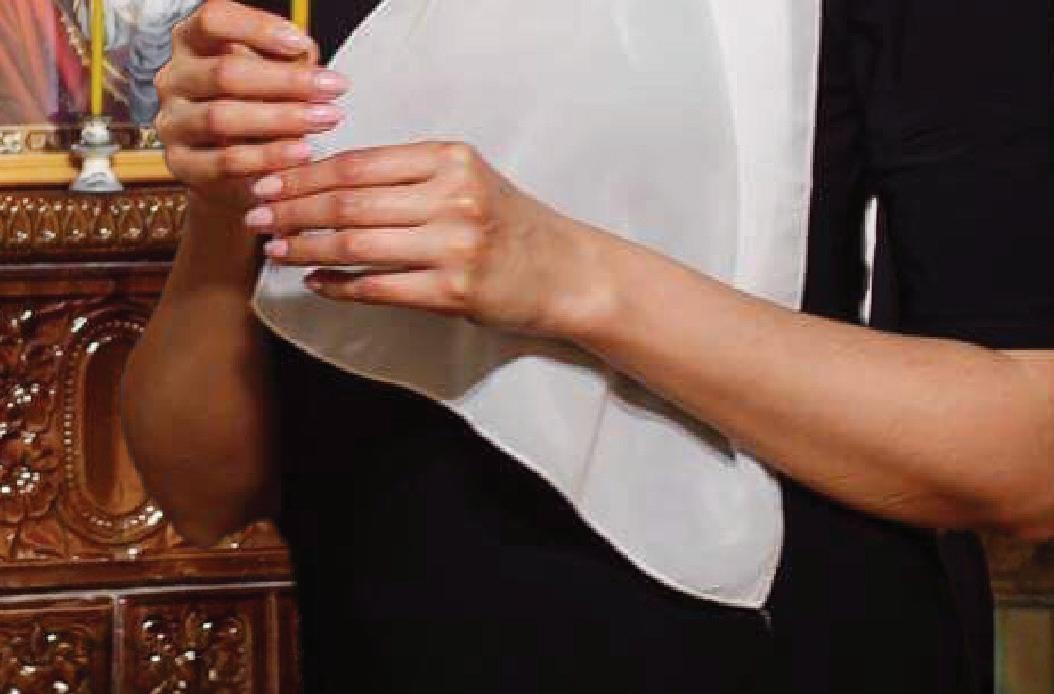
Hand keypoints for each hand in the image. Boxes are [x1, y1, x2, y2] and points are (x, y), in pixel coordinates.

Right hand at [154, 0, 348, 210]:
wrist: (237, 174)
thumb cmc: (258, 114)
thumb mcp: (275, 79)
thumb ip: (288, 61)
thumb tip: (303, 51)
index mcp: (192, 44)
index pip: (213, 19)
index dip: (258, 28)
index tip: (301, 44)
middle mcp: (174, 79)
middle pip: (224, 72)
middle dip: (286, 80)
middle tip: (332, 88)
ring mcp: (173, 123)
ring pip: (222, 117)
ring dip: (282, 118)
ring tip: (325, 119)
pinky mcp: (181, 164)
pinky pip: (226, 161)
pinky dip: (269, 157)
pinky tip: (302, 152)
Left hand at [246, 142, 618, 338]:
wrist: (566, 271)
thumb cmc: (509, 223)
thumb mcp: (467, 179)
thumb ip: (409, 175)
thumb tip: (326, 181)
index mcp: (451, 159)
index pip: (359, 163)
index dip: (305, 173)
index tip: (268, 182)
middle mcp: (453, 198)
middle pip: (349, 202)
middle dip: (292, 209)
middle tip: (256, 216)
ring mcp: (455, 246)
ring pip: (356, 245)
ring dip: (305, 247)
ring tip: (275, 249)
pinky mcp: (455, 292)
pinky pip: (378, 288)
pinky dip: (338, 285)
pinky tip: (314, 281)